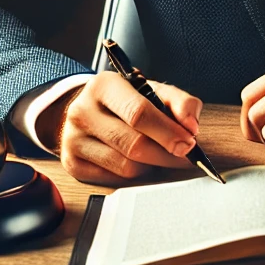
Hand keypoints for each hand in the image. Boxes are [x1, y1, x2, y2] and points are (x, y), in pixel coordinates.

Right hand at [38, 72, 202, 185]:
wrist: (88, 110)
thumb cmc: (125, 100)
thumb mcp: (152, 89)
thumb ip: (179, 102)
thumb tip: (191, 126)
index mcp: (104, 85)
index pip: (138, 112)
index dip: (168, 131)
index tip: (189, 141)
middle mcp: (83, 111)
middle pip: (133, 144)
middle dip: (166, 152)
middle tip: (184, 154)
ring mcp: (73, 140)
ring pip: (126, 166)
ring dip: (152, 164)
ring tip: (160, 153)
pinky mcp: (72, 163)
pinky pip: (114, 179)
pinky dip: (134, 173)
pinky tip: (138, 160)